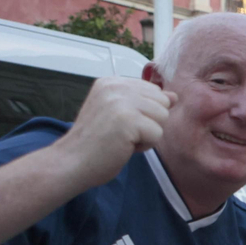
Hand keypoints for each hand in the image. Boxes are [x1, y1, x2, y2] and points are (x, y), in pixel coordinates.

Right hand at [56, 76, 173, 191]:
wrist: (71, 162)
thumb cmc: (96, 142)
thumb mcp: (121, 114)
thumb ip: (145, 102)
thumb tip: (174, 96)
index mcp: (112, 82)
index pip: (154, 91)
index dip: (144, 113)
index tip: (118, 123)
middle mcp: (116, 86)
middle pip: (162, 102)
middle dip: (149, 122)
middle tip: (121, 132)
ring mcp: (121, 102)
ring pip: (163, 117)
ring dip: (148, 135)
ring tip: (122, 139)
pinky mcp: (128, 119)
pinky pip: (158, 134)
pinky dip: (144, 146)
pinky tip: (123, 146)